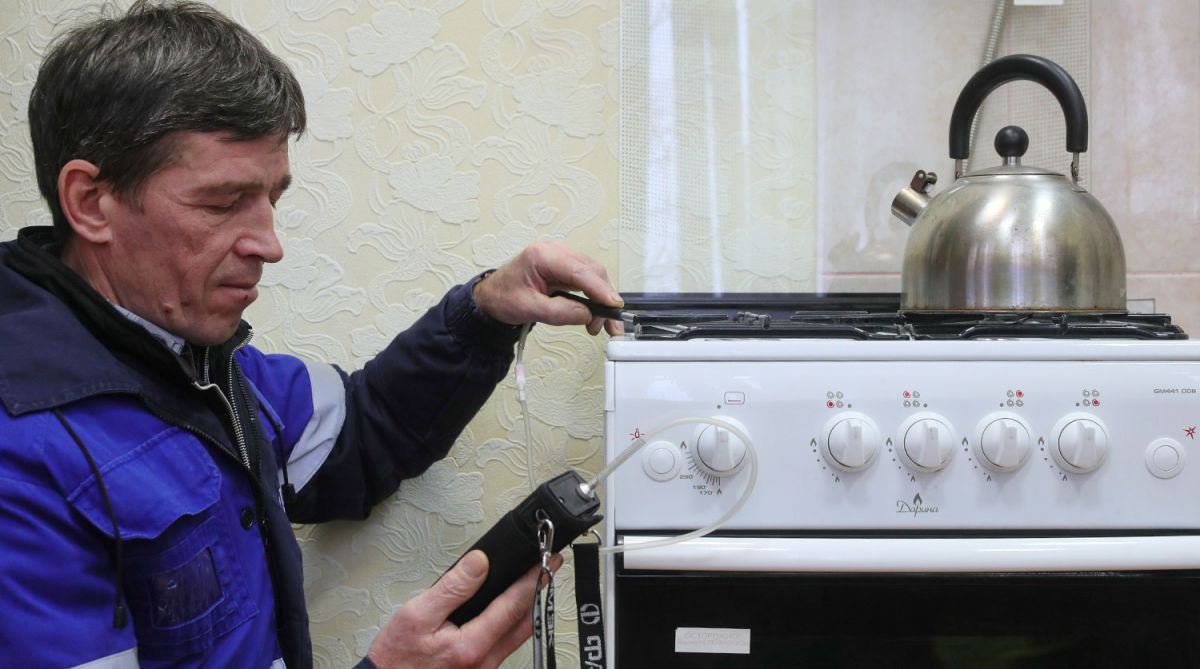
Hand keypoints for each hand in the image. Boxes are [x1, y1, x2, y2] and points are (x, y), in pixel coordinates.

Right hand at [365, 550, 561, 668]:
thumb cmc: (397, 656)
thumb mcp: (416, 614)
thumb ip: (453, 588)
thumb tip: (480, 563)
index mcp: (470, 646)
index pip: (513, 606)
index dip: (533, 581)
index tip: (547, 562)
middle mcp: (484, 662)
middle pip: (526, 623)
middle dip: (540, 592)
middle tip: (549, 568)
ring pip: (518, 636)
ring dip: (529, 607)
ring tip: (534, 583)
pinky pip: (506, 645)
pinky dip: (514, 623)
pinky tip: (512, 609)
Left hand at [473, 240, 622, 335]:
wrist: (491, 297)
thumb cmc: (502, 297)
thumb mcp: (528, 309)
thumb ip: (558, 312)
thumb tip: (586, 314)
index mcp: (543, 256)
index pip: (580, 271)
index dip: (600, 290)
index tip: (613, 306)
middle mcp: (555, 252)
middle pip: (592, 272)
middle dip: (605, 298)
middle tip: (609, 325)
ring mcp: (561, 259)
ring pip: (593, 276)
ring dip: (601, 300)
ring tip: (598, 325)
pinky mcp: (565, 269)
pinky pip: (587, 281)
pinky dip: (594, 297)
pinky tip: (593, 314)